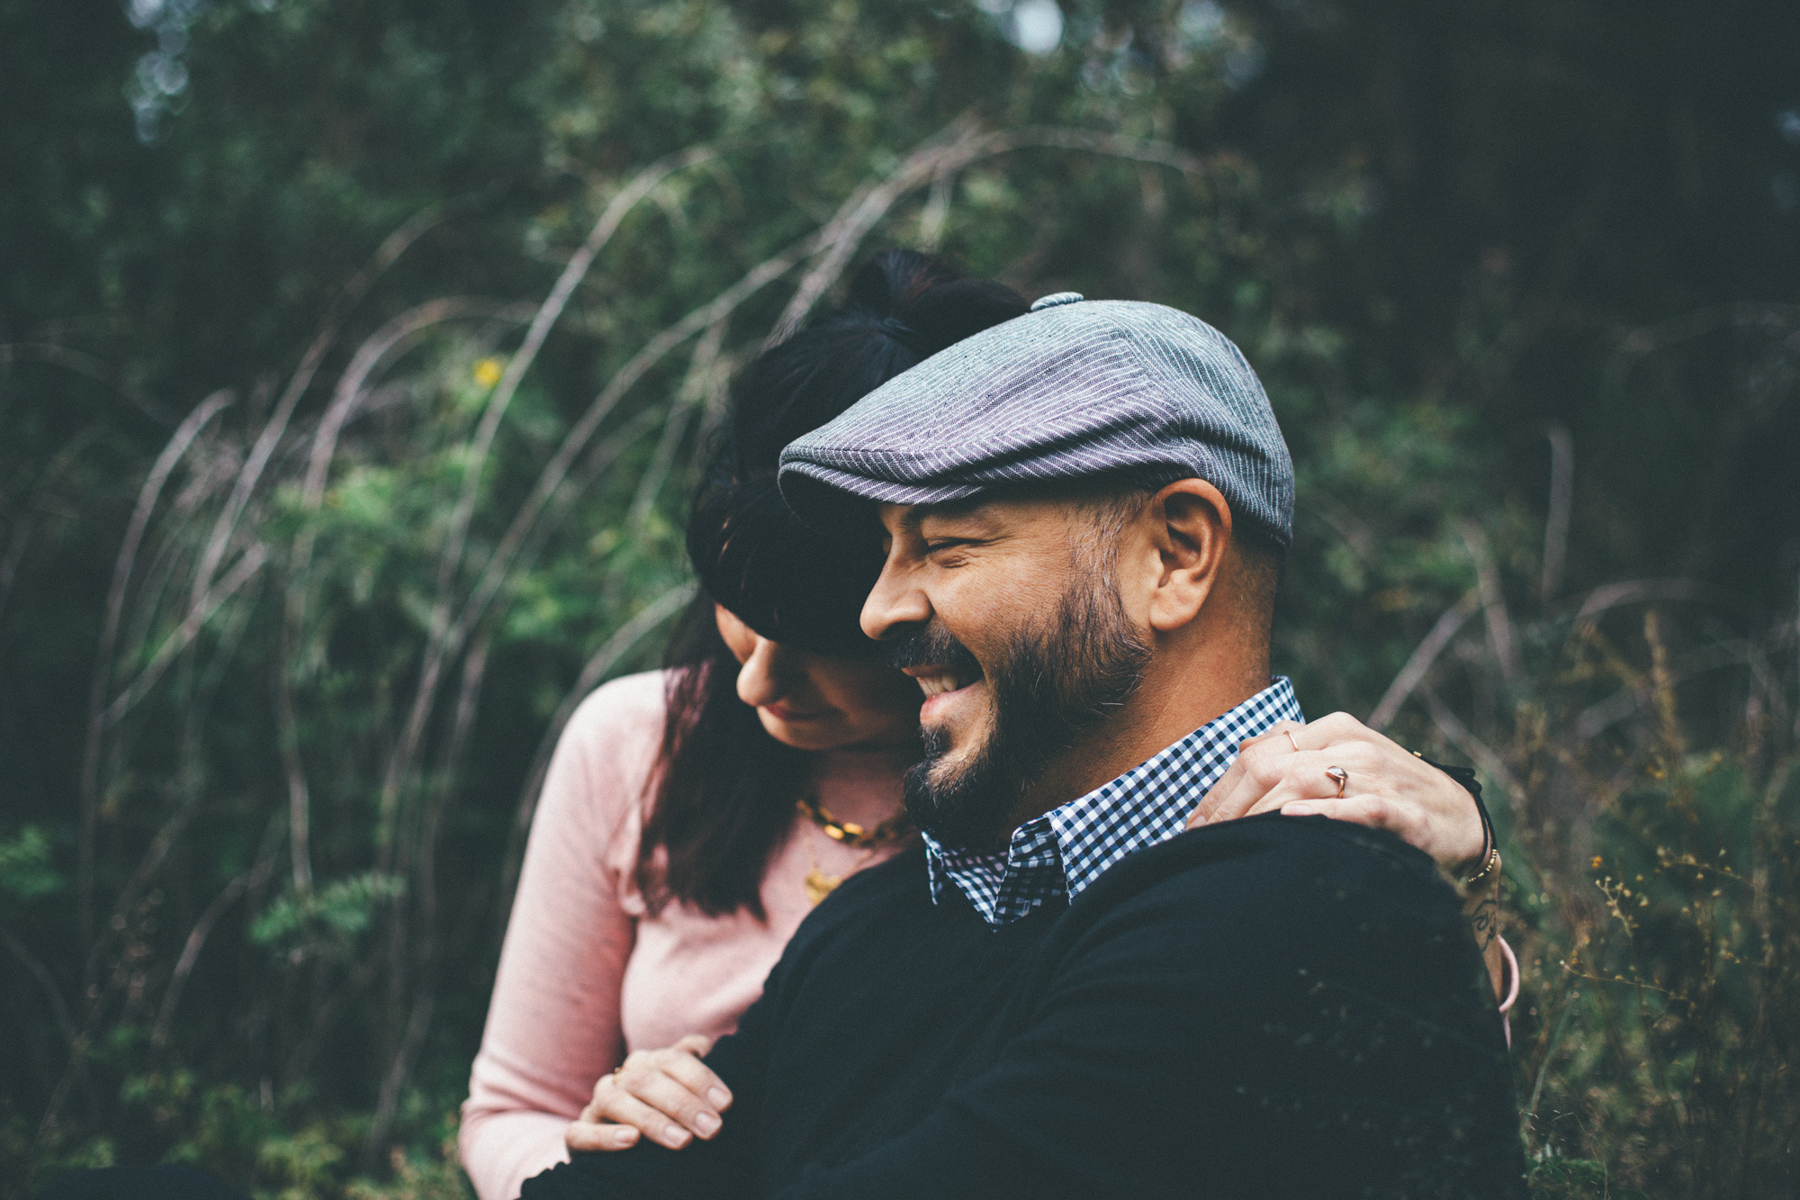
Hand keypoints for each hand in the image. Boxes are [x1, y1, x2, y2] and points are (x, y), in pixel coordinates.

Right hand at [564, 1034, 731, 1152]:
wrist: (616, 1149)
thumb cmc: (660, 1114)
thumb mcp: (678, 1089)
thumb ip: (691, 1065)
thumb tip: (705, 1045)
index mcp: (647, 1062)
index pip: (672, 1059)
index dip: (700, 1077)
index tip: (725, 1103)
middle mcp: (620, 1078)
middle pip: (647, 1079)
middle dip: (683, 1103)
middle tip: (712, 1128)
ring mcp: (596, 1105)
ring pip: (615, 1101)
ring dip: (651, 1120)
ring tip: (682, 1141)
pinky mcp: (577, 1135)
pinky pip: (581, 1133)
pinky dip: (605, 1136)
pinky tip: (631, 1140)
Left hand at [1188, 712, 1486, 877]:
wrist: (1460, 818)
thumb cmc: (1387, 794)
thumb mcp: (1340, 764)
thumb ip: (1292, 760)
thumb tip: (1236, 763)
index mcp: (1331, 729)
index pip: (1256, 754)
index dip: (1218, 792)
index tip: (1193, 827)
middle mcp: (1351, 744)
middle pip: (1270, 767)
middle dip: (1228, 807)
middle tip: (1202, 842)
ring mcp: (1377, 774)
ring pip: (1302, 783)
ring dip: (1257, 815)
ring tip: (1231, 842)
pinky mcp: (1403, 810)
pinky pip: (1357, 808)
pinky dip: (1321, 814)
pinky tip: (1291, 824)